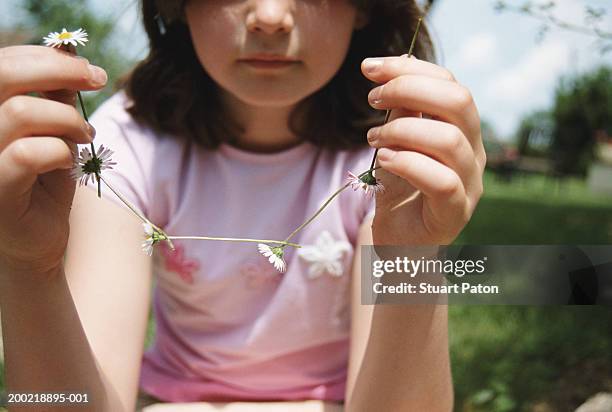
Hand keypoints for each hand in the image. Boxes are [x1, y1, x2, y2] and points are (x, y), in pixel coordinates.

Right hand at [0, 45, 105, 276]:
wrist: (37, 242)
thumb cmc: (42, 185)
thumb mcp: (53, 132)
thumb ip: (54, 98)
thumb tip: (71, 55)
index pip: (1, 64)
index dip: (47, 57)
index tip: (90, 69)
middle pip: (3, 76)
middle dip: (59, 70)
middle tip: (98, 79)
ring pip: (21, 113)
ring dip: (67, 119)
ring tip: (84, 135)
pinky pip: (28, 153)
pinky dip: (60, 151)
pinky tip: (71, 160)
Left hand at [361, 55, 485, 244]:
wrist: (401, 244)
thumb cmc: (399, 192)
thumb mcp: (396, 145)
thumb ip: (401, 114)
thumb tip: (396, 69)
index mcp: (462, 130)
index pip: (450, 84)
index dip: (409, 68)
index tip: (369, 68)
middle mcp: (473, 152)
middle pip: (459, 102)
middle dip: (408, 89)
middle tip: (372, 99)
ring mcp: (469, 184)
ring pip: (449, 140)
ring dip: (401, 130)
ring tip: (372, 138)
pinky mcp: (454, 213)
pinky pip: (441, 181)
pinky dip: (407, 163)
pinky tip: (383, 160)